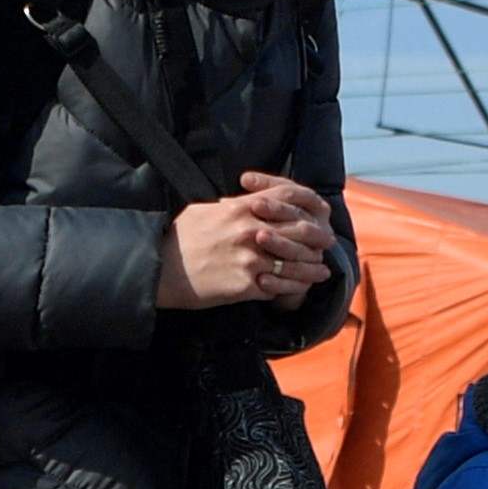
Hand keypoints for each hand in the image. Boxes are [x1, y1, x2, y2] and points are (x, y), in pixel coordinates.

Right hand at [152, 174, 333, 311]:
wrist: (160, 269)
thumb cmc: (179, 239)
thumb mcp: (204, 211)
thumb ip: (231, 206)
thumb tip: (244, 203)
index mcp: (240, 208)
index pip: (285, 197)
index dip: (305, 205)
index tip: (316, 213)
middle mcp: (250, 231)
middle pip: (297, 230)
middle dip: (316, 238)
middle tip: (326, 243)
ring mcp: (250, 259)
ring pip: (293, 263)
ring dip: (310, 269)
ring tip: (322, 272)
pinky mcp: (245, 285)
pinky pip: (278, 287)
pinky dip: (291, 288)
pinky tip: (300, 290)